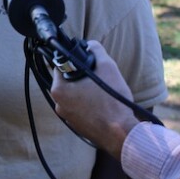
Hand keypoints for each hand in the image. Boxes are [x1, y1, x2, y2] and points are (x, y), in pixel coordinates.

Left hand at [50, 41, 137, 159]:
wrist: (121, 133)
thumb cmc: (112, 101)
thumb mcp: (107, 67)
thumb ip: (95, 50)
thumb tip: (90, 45)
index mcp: (59, 90)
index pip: (60, 66)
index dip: (74, 60)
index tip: (86, 61)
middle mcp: (58, 104)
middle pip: (68, 81)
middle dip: (82, 76)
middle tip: (98, 76)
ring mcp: (67, 117)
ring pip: (75, 95)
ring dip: (86, 90)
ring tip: (103, 91)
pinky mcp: (77, 126)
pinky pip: (80, 108)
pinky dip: (89, 104)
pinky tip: (103, 104)